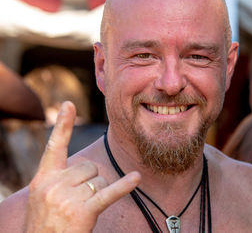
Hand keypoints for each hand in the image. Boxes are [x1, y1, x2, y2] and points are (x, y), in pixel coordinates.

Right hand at [26, 101, 140, 231]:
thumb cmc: (46, 223)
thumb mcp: (43, 196)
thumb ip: (60, 178)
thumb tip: (89, 166)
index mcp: (42, 179)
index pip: (55, 146)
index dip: (63, 125)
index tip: (68, 104)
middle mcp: (54, 185)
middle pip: (89, 166)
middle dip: (90, 180)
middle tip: (78, 200)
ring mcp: (68, 198)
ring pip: (100, 179)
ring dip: (98, 191)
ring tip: (83, 208)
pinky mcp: (84, 212)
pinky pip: (109, 193)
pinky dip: (124, 186)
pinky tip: (135, 178)